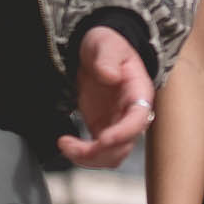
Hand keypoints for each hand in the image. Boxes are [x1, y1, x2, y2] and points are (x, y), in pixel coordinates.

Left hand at [61, 27, 155, 167]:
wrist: (98, 51)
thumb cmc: (106, 45)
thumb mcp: (106, 44)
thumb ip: (108, 58)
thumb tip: (111, 76)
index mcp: (139, 92)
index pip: (138, 120)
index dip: (123, 133)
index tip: (103, 140)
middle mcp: (131, 114)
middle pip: (124, 146)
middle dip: (99, 152)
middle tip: (69, 144)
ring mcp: (117, 124)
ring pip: (112, 156)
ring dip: (89, 159)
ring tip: (65, 145)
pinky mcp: (102, 129)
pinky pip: (98, 153)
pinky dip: (81, 155)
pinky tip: (65, 142)